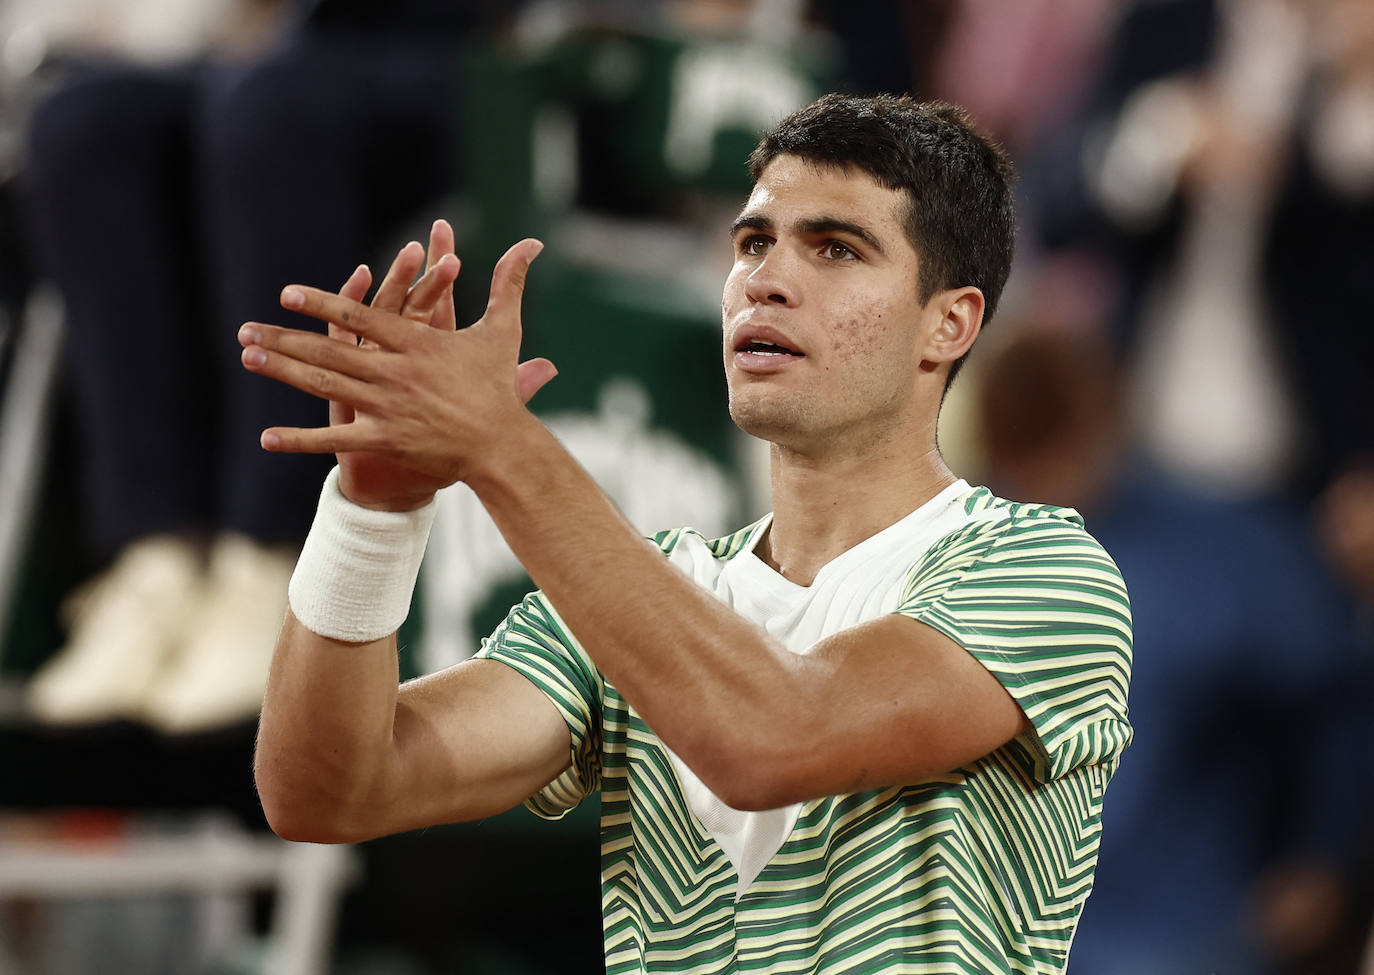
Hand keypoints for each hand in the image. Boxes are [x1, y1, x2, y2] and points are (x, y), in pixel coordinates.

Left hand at [238, 223, 557, 509]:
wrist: (502, 445)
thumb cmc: (498, 388)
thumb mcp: (504, 331)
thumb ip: (510, 284)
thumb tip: (532, 243)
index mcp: (418, 343)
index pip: (361, 316)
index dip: (323, 303)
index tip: (289, 294)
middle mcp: (396, 372)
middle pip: (331, 350)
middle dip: (285, 338)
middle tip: (246, 328)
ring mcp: (388, 407)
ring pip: (326, 385)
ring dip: (283, 371)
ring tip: (248, 358)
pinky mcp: (386, 440)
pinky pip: (336, 438)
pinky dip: (300, 440)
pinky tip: (265, 437)